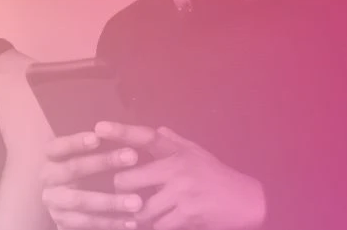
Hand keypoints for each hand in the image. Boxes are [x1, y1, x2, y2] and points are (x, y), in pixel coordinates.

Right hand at [41, 131, 144, 229]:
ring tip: (137, 201)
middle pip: (72, 169)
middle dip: (103, 162)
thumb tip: (138, 132)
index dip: (76, 142)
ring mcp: (54, 203)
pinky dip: (110, 222)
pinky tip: (132, 221)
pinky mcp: (62, 224)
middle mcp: (48, 179)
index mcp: (52, 158)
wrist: (79, 205)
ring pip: (80, 201)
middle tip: (133, 156)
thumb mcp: (97, 156)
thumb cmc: (93, 171)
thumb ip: (107, 145)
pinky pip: (86, 224)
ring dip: (110, 201)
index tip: (97, 137)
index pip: (58, 147)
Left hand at [107, 123, 264, 229]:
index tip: (98, 128)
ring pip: (141, 208)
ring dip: (137, 217)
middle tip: (121, 199)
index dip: (120, 132)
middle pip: (129, 179)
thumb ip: (176, 142)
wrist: (248, 200)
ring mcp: (182, 191)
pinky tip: (157, 225)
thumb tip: (159, 129)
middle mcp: (178, 168)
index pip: (145, 137)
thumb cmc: (219, 177)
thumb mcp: (199, 154)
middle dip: (121, 193)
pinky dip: (155, 228)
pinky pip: (159, 225)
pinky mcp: (188, 212)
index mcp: (178, 152)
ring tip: (135, 218)